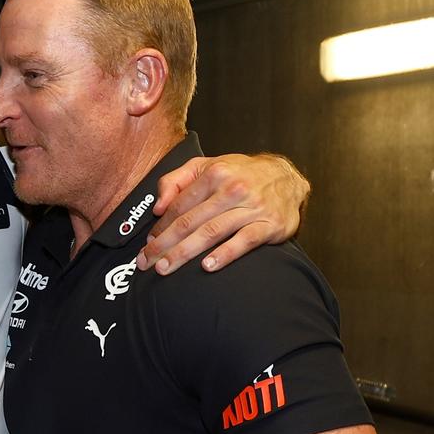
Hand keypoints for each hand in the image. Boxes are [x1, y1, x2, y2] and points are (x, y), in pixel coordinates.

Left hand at [138, 153, 308, 273]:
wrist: (287, 177)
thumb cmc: (240, 174)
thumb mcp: (206, 166)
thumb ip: (176, 180)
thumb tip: (158, 206)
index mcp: (215, 173)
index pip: (179, 205)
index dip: (160, 226)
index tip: (148, 242)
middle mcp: (233, 189)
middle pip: (190, 221)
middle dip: (164, 244)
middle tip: (146, 262)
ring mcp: (252, 208)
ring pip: (211, 232)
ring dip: (185, 252)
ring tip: (165, 267)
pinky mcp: (270, 225)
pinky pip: (244, 242)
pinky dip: (225, 254)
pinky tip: (207, 266)